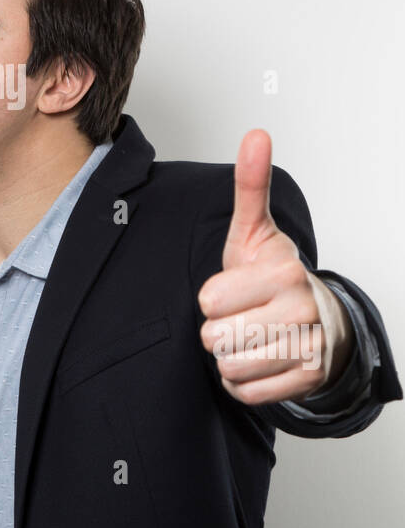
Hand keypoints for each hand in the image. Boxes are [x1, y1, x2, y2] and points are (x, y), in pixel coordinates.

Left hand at [197, 129, 352, 404]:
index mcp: (285, 272)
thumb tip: (256, 135)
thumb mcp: (256, 230)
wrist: (318, 318)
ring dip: (229, 356)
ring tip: (249, 335)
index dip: (211, 298)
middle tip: (240, 315)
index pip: (209, 300)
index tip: (232, 290)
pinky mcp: (305, 382)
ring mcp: (307, 349)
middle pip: (216, 338)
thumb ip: (250, 185)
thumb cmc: (273, 274)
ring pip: (230, 366)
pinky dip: (243, 382)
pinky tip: (258, 359)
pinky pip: (246, 392)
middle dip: (218, 329)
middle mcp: (302, 311)